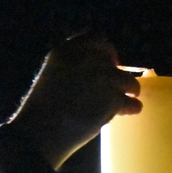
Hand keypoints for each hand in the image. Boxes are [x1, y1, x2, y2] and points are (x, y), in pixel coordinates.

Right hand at [8, 34, 141, 168]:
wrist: (39, 133)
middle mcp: (85, 59)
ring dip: (130, 88)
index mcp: (65, 51)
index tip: (111, 61)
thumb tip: (100, 69)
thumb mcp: (52, 76)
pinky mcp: (111, 99)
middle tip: (120, 85)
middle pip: (113, 63)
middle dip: (117, 74)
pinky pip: (130, 101)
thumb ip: (73, 67)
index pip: (96, 39)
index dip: (107, 50)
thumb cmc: (41, 110)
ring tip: (130, 97)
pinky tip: (131, 110)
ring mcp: (101, 78)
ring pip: (127, 80)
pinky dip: (132, 106)